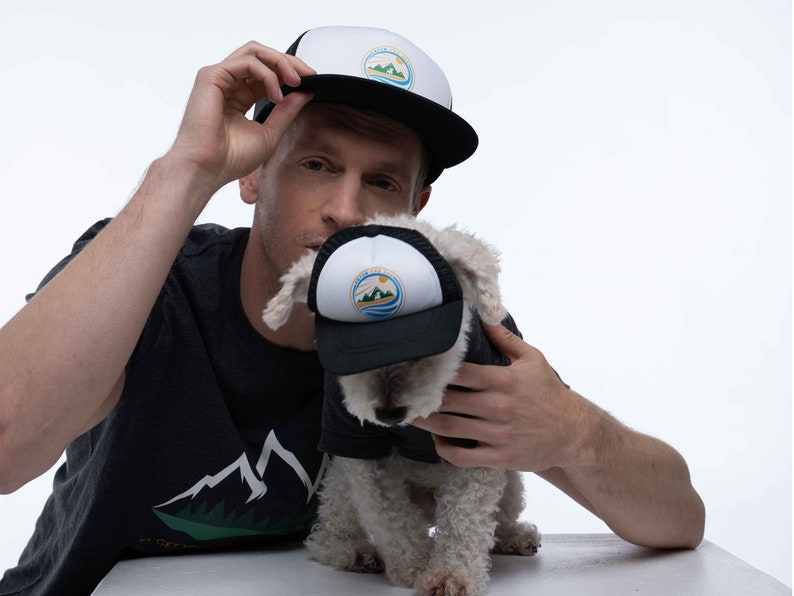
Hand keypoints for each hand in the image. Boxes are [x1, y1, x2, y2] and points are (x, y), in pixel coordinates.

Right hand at [170, 41, 315, 192]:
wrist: (206, 169)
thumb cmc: (230, 159)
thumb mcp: (270, 133)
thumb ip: (286, 112)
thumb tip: (305, 93)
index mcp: (239, 96)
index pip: (267, 72)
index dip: (290, 72)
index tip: (311, 82)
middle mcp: (228, 84)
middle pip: (262, 55)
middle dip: (289, 62)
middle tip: (308, 75)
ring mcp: (219, 78)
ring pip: (254, 51)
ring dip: (280, 63)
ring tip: (296, 82)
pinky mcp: (211, 76)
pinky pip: (247, 62)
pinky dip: (267, 75)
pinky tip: (276, 94)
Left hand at [411, 323, 587, 470]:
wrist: (573, 433)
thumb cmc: (549, 393)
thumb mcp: (533, 359)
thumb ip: (505, 338)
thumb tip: (484, 315)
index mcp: (503, 380)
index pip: (460, 373)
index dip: (435, 371)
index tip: (416, 368)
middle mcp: (498, 407)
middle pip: (447, 401)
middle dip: (422, 397)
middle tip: (404, 393)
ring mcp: (498, 434)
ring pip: (448, 428)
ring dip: (424, 422)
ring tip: (409, 414)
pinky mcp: (499, 457)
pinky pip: (461, 457)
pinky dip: (443, 448)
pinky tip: (437, 437)